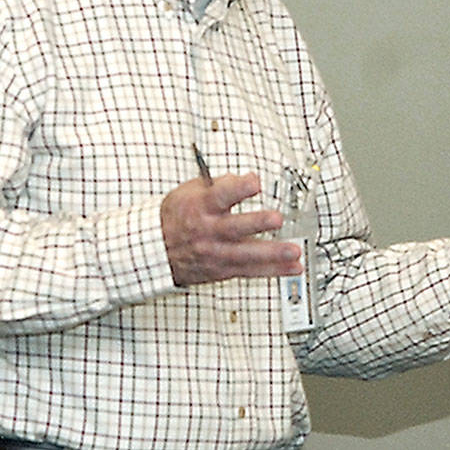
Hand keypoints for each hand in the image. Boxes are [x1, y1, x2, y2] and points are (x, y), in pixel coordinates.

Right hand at [161, 173, 302, 286]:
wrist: (155, 249)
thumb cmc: (176, 216)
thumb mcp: (190, 191)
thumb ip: (220, 184)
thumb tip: (244, 179)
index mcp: (201, 206)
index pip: (220, 195)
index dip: (238, 188)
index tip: (254, 182)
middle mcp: (209, 231)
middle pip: (234, 228)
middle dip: (257, 223)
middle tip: (277, 219)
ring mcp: (216, 252)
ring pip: (247, 255)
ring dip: (273, 254)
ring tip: (294, 250)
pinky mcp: (223, 269)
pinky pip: (251, 271)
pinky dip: (274, 270)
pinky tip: (293, 267)